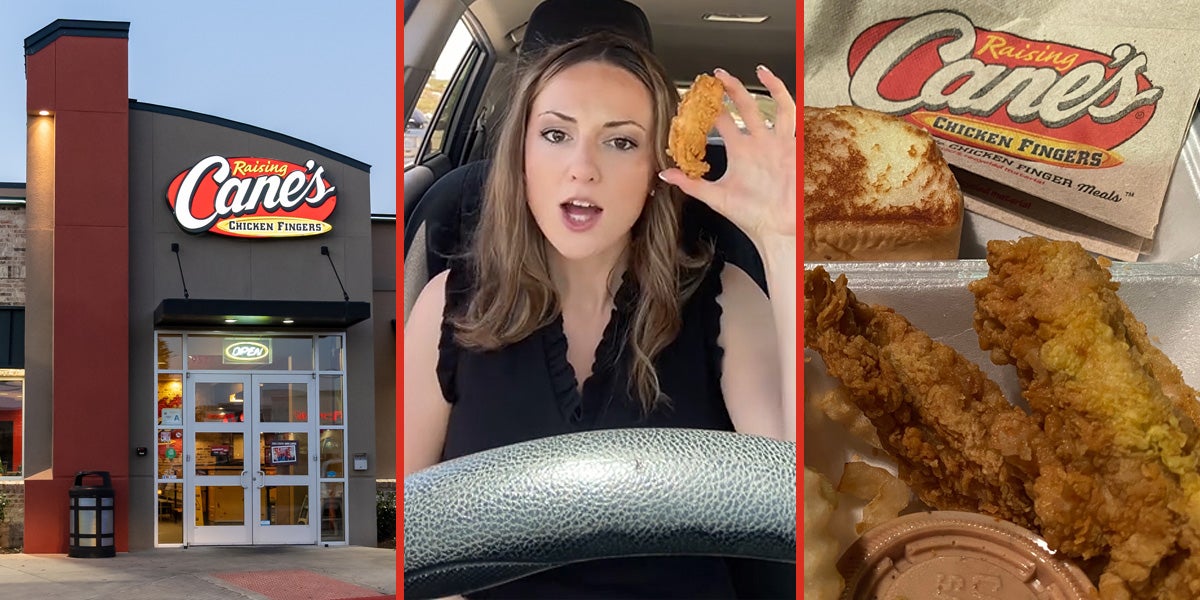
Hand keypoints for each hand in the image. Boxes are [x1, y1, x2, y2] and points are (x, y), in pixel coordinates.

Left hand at [660, 65, 795, 246]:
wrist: (776, 228)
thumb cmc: (751, 215)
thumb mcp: (715, 197)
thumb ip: (691, 184)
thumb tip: (664, 174)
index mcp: (738, 152)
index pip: (718, 123)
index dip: (705, 111)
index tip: (690, 100)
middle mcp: (755, 143)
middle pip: (738, 108)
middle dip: (724, 91)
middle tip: (709, 79)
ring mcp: (773, 141)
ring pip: (762, 105)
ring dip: (750, 88)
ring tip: (737, 74)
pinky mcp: (790, 144)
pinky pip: (788, 113)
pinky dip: (781, 93)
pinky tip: (769, 77)